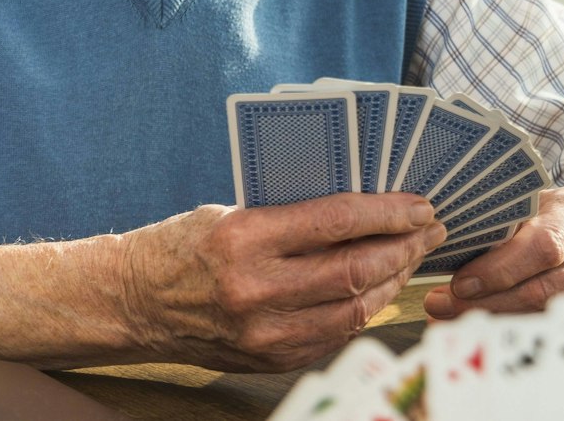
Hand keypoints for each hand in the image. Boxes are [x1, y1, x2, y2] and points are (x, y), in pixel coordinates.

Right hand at [117, 193, 445, 371]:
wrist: (134, 302)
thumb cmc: (181, 246)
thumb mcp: (228, 213)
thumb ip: (288, 215)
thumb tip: (359, 209)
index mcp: (242, 237)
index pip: (335, 221)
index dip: (387, 211)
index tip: (418, 203)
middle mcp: (255, 287)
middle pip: (354, 268)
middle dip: (403, 246)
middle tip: (429, 229)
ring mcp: (264, 331)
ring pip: (354, 308)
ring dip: (391, 281)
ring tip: (409, 258)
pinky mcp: (270, 359)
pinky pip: (335, 334)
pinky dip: (362, 310)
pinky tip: (375, 290)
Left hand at [421, 187, 563, 319]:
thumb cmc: (549, 214)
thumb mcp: (527, 205)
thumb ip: (495, 224)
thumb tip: (438, 247)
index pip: (543, 247)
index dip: (500, 270)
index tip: (461, 284)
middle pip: (542, 290)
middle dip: (486, 303)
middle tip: (441, 306)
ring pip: (544, 315)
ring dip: (491, 320)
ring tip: (448, 317)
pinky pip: (553, 329)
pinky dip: (511, 330)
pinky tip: (478, 328)